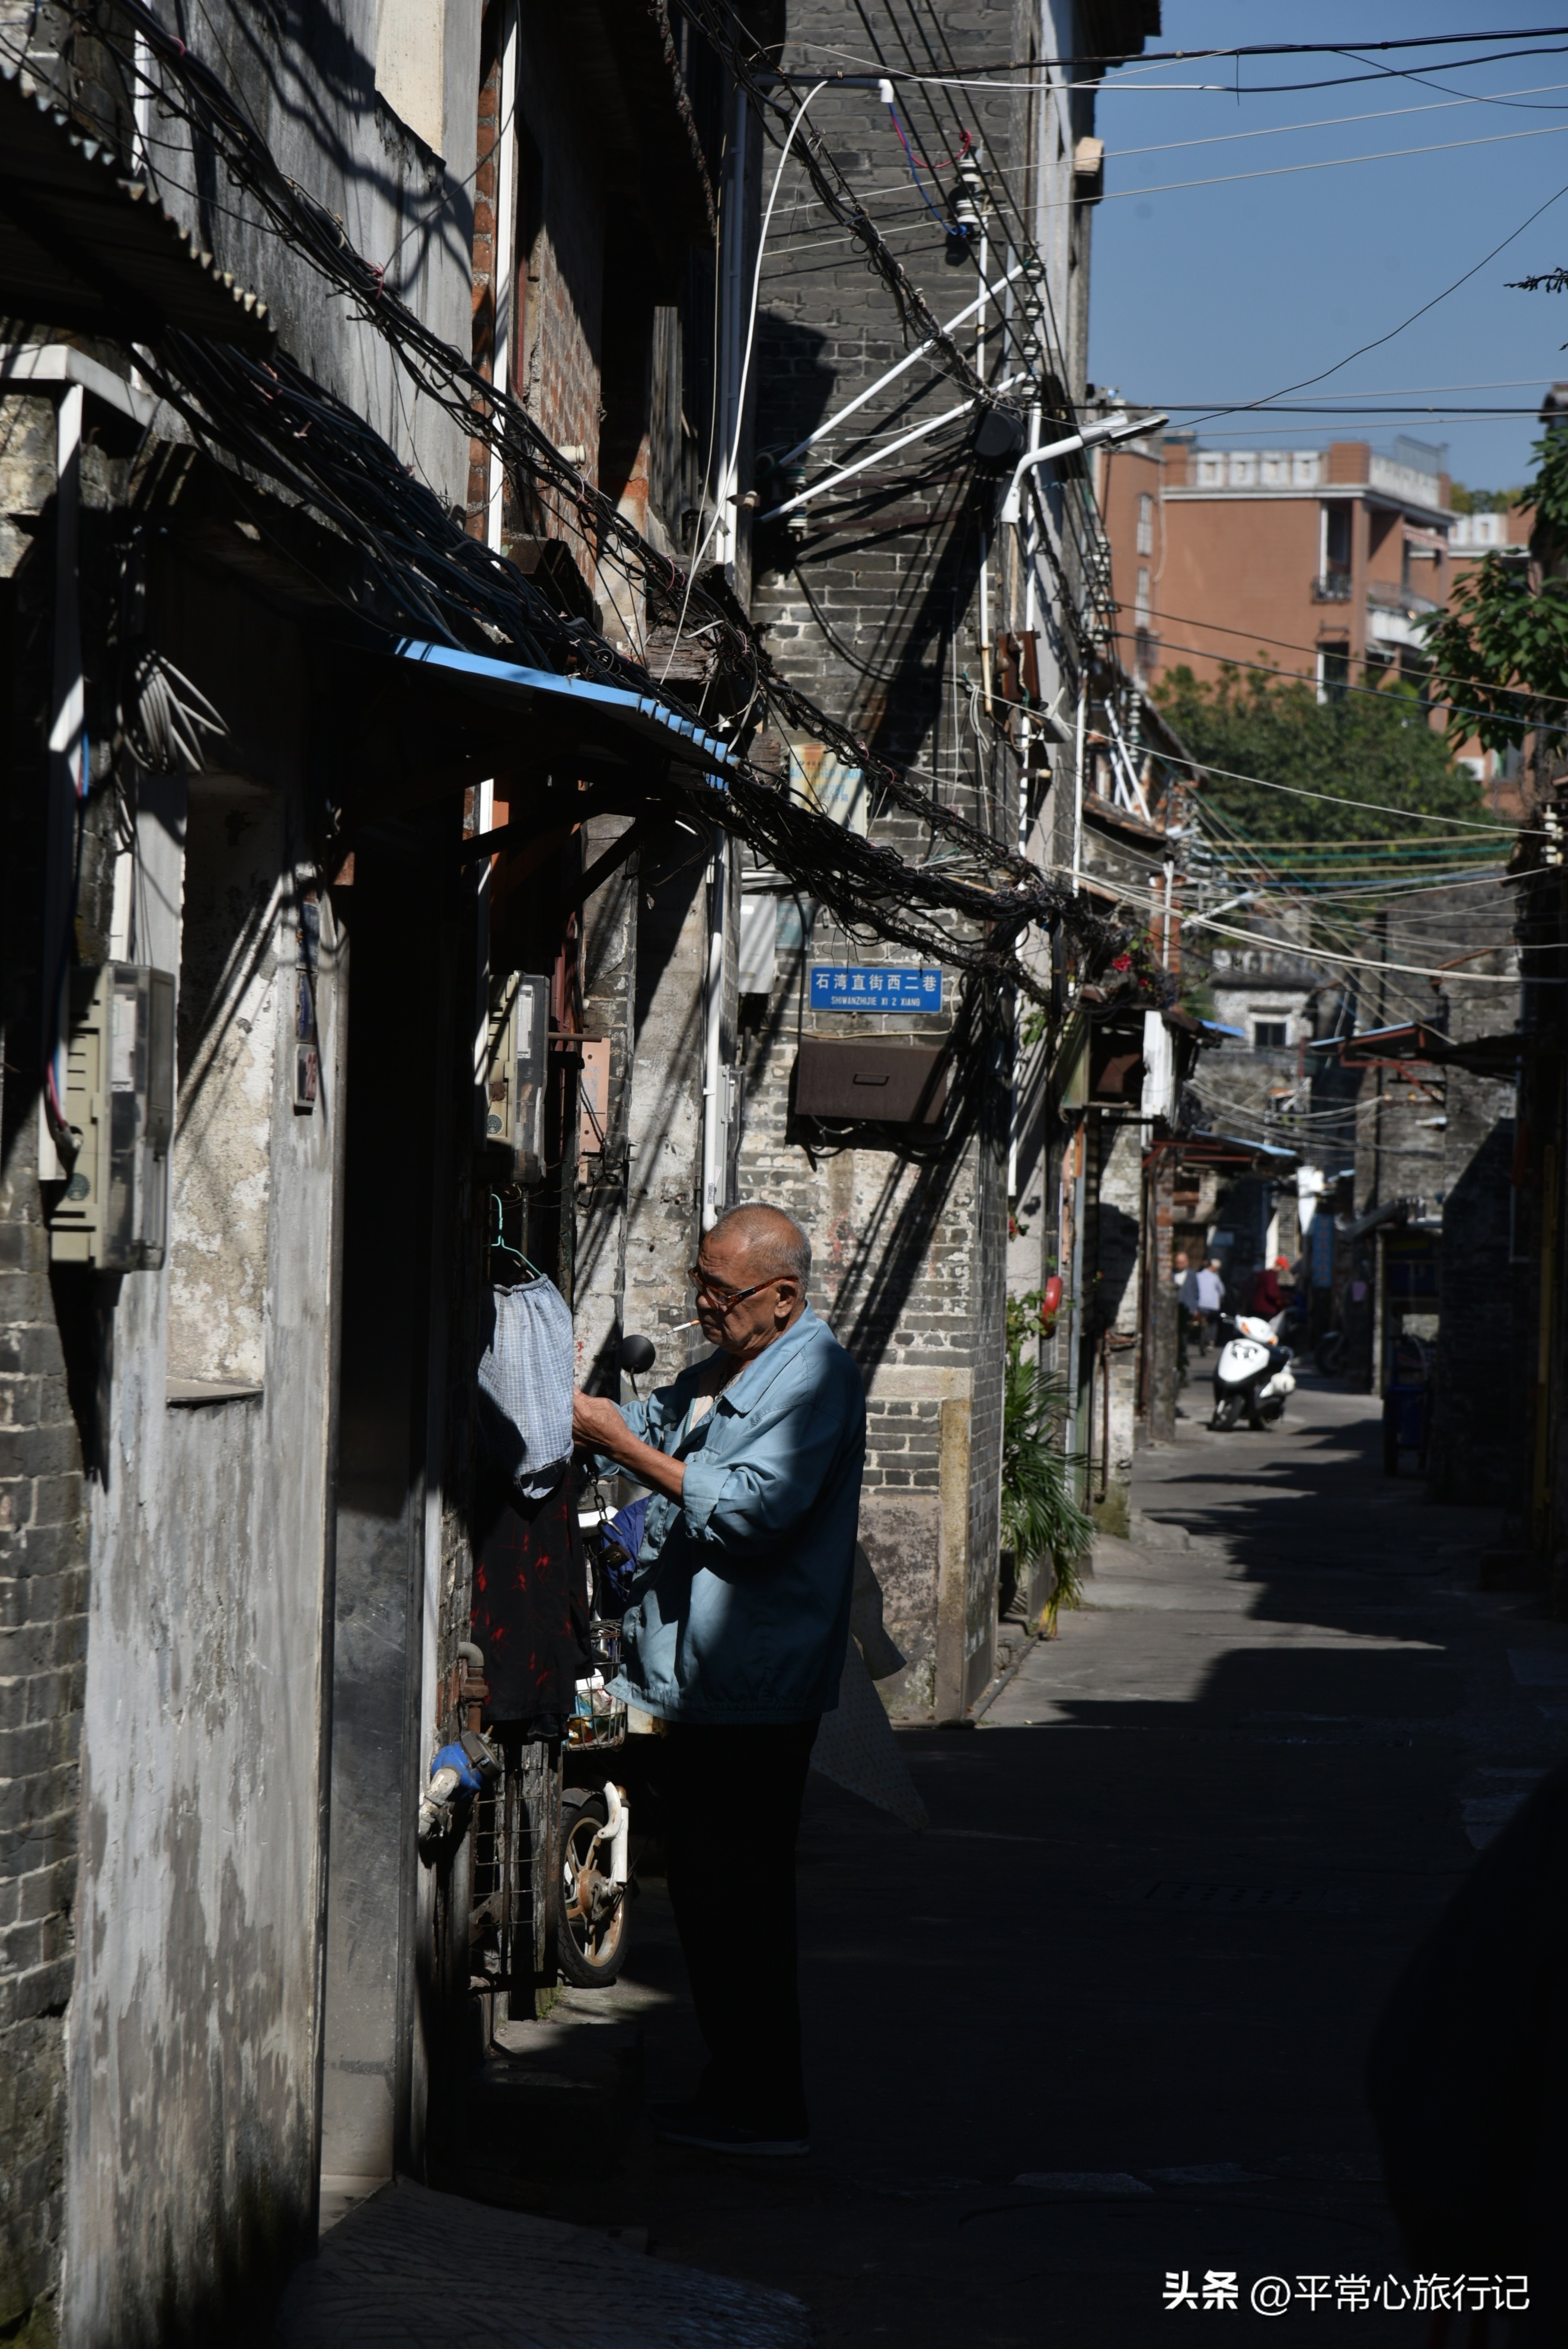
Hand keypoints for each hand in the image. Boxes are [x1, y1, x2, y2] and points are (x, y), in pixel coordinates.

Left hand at [571, 1388, 685, 1503]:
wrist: (617, 1444)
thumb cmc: (614, 1422)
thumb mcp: (604, 1404)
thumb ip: (587, 1398)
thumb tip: (574, 1391)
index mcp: (583, 1411)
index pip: (567, 1396)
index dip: (566, 1391)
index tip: (566, 1388)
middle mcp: (574, 1422)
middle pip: (562, 1408)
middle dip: (563, 1401)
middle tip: (566, 1398)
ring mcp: (572, 1433)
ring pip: (562, 1419)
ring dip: (564, 1413)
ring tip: (568, 1410)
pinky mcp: (573, 1441)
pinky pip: (566, 1430)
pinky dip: (567, 1425)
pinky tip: (574, 1423)